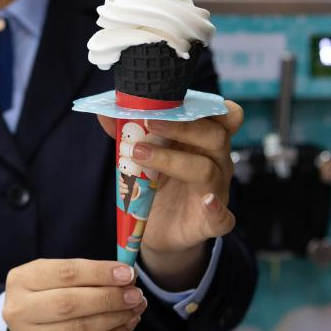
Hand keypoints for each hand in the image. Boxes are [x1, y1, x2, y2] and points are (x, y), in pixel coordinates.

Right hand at [2, 258, 146, 330]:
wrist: (29, 330)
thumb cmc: (50, 295)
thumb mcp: (58, 276)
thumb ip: (87, 274)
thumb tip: (126, 275)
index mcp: (21, 279)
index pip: (66, 272)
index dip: (99, 272)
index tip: (127, 273)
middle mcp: (19, 310)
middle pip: (70, 303)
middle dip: (109, 298)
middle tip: (136, 294)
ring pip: (80, 329)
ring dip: (114, 318)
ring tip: (135, 308)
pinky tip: (126, 325)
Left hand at [97, 101, 243, 287]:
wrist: (158, 228)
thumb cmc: (156, 185)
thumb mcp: (143, 157)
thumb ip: (129, 133)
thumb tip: (106, 112)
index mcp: (204, 141)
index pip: (224, 116)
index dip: (210, 107)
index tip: (177, 102)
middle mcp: (216, 162)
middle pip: (214, 136)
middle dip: (182, 126)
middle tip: (148, 122)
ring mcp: (217, 191)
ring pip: (206, 169)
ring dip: (172, 160)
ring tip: (138, 154)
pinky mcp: (212, 222)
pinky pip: (222, 217)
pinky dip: (216, 209)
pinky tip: (207, 202)